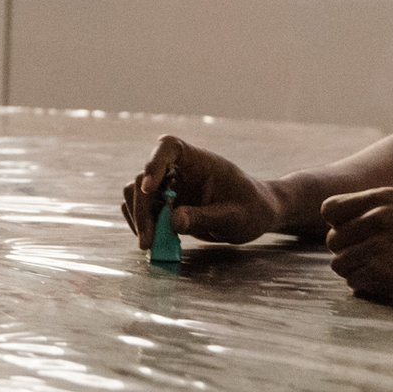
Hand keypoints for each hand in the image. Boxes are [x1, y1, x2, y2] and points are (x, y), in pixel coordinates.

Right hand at [120, 135, 286, 247]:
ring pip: (136, 193)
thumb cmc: (252, 209)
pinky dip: (140, 223)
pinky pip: (141, 208)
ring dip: (138, 218)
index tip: (149, 187)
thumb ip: (205, 217)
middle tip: (149, 240)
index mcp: (198, 161)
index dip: (153, 163)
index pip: (168, 147)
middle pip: (144, 177)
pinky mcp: (164, 204)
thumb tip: (173, 222)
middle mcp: (178, 170)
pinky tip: (153, 242)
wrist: (256, 215)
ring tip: (151, 245)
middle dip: (142, 209)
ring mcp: (169, 187)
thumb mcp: (234, 217)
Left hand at [320, 187, 392, 303]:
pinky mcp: (384, 274)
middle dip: (348, 251)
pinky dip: (366, 286)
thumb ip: (381, 207)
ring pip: (339, 263)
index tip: (355, 234)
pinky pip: (354, 282)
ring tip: (379, 271)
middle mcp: (376, 219)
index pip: (330, 209)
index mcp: (383, 198)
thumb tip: (348, 218)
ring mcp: (379, 247)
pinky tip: (385, 283)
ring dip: (355, 270)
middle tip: (371, 258)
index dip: (339, 224)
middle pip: (333, 239)